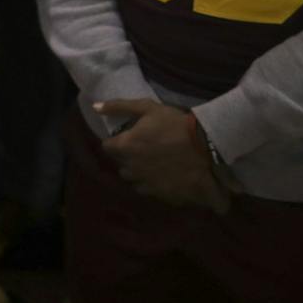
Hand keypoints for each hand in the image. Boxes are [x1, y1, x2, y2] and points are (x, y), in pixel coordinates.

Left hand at [95, 99, 231, 212]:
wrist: (208, 147)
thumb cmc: (175, 124)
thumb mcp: (148, 108)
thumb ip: (119, 107)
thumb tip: (95, 107)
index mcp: (125, 147)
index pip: (108, 147)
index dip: (117, 142)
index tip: (128, 138)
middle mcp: (132, 169)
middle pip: (122, 166)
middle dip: (129, 159)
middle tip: (145, 150)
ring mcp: (148, 184)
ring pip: (135, 181)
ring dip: (141, 173)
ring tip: (157, 165)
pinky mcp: (164, 196)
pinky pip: (154, 192)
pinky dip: (158, 185)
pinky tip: (169, 176)